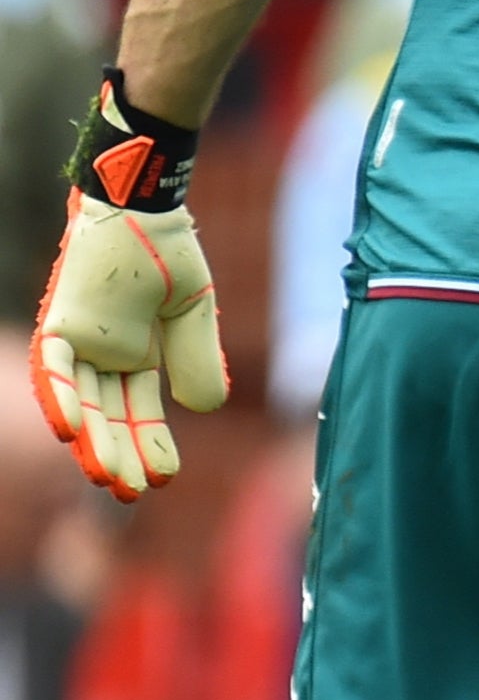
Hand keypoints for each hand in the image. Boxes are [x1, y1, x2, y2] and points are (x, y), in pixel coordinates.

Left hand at [31, 80, 228, 500]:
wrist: (146, 205)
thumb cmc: (167, 250)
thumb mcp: (195, 311)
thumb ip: (199, 357)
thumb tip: (208, 409)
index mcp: (137, 353)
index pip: (140, 409)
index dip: (151, 442)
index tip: (167, 476)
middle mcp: (102, 355)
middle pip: (108, 415)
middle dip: (120, 454)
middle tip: (133, 494)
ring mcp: (78, 342)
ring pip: (79, 402)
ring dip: (90, 440)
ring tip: (108, 478)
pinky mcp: (59, 323)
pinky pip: (50, 368)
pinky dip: (56, 397)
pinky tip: (68, 432)